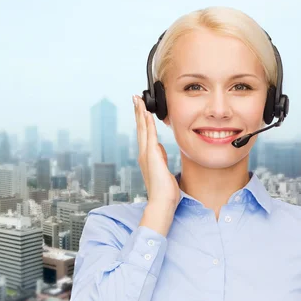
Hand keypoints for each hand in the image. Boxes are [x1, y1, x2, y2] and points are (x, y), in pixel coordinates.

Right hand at [133, 95, 179, 212]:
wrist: (162, 202)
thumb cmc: (165, 191)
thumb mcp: (163, 170)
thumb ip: (160, 157)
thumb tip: (159, 148)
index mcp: (147, 157)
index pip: (144, 134)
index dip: (141, 120)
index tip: (141, 108)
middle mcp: (143, 153)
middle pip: (140, 127)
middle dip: (137, 112)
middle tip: (135, 98)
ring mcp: (146, 154)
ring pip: (142, 128)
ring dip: (140, 113)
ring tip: (138, 100)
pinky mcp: (151, 155)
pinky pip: (149, 135)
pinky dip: (147, 123)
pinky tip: (146, 113)